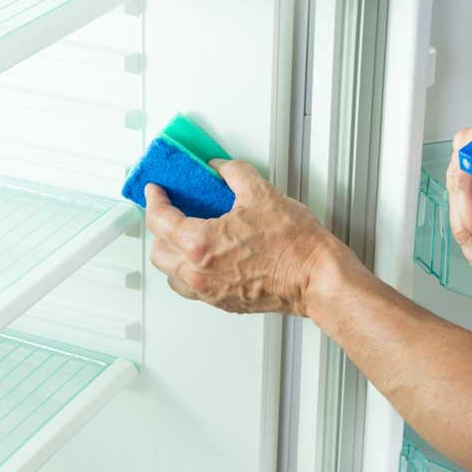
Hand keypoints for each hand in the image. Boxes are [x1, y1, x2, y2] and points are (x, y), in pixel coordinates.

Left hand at [145, 159, 358, 315]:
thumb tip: (221, 168)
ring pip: (172, 276)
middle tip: (170, 212)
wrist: (316, 277)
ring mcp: (211, 292)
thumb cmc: (295, 245)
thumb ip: (233, 173)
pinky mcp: (225, 303)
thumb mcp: (262, 194)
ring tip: (185, 238)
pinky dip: (191, 273)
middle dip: (160, 229)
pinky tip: (207, 259)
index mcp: (200, 244)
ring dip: (172, 255)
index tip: (156, 191)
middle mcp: (199, 273)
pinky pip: (194, 289)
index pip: (160, 220)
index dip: (154, 200)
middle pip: (159, 251)